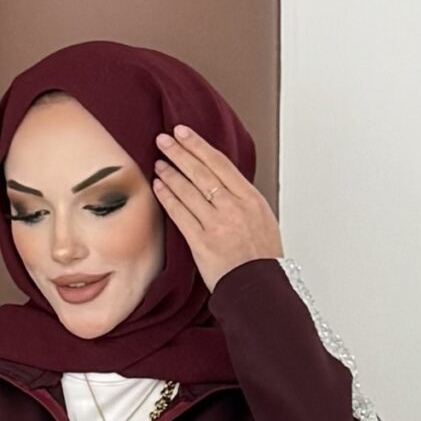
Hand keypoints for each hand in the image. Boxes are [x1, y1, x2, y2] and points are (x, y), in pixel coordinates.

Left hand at [152, 123, 282, 291]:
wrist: (259, 288)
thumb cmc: (262, 258)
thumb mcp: (262, 219)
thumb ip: (241, 199)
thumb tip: (221, 182)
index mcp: (250, 198)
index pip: (220, 163)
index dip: (198, 145)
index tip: (183, 133)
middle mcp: (233, 208)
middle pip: (201, 172)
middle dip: (179, 152)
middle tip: (163, 139)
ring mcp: (217, 225)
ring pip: (189, 191)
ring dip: (171, 173)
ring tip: (159, 163)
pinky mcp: (202, 243)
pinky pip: (181, 215)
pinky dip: (168, 198)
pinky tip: (159, 187)